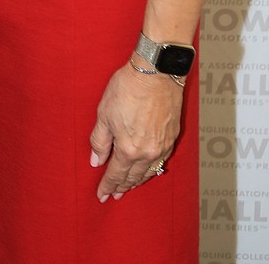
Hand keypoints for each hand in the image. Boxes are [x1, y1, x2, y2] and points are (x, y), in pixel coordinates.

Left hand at [89, 62, 182, 202]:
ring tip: (130, 186)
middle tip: (114, 195)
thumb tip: (96, 161)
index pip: (116, 175)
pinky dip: (152, 169)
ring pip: (149, 172)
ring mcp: (162, 146)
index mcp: (129, 149)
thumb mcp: (104, 114)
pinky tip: (148, 169)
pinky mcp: (172, 137)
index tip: (102, 195)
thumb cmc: (128, 89)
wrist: (156, 73)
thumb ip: (100, 141)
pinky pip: (161, 161)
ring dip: (138, 181)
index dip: (107, 186)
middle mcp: (148, 153)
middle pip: (133, 177)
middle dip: (122, 187)